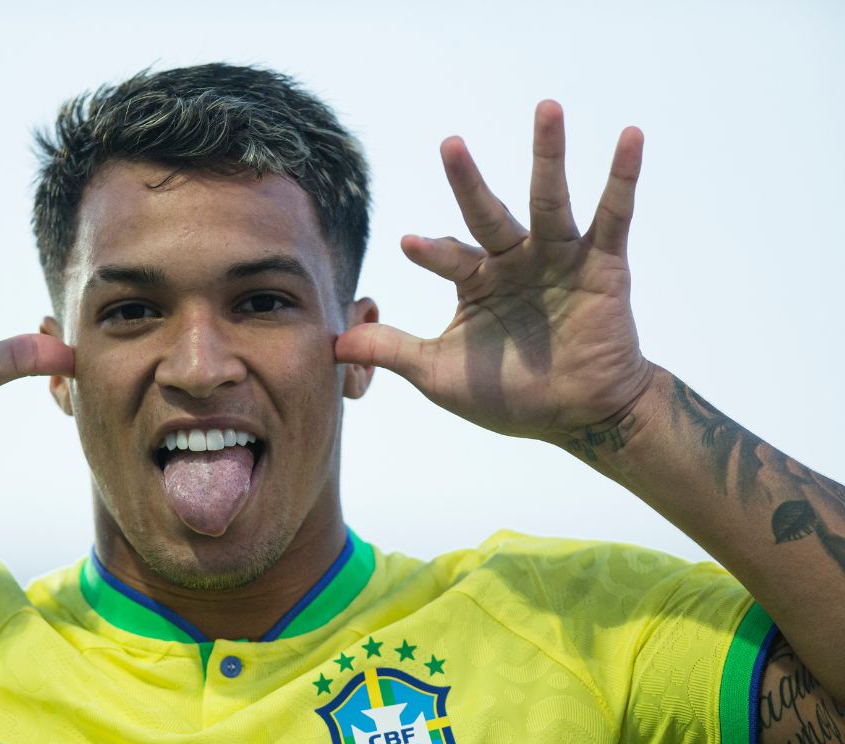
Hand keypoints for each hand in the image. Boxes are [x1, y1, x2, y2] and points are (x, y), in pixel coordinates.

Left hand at [336, 101, 654, 441]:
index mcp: (477, 280)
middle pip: (488, 213)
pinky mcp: (604, 264)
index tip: (408, 244)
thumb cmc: (511, 394)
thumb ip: (392, 351)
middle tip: (449, 143)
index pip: (448, 256)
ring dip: (548, 154)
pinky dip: (622, 178)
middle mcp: (515, 259)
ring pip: (550, 199)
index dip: (431, 252)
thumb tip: (334, 345)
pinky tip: (630, 136)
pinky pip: (613, 215)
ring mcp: (559, 258)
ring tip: (546, 107)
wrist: (580, 415)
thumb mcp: (441, 374)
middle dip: (468, 181)